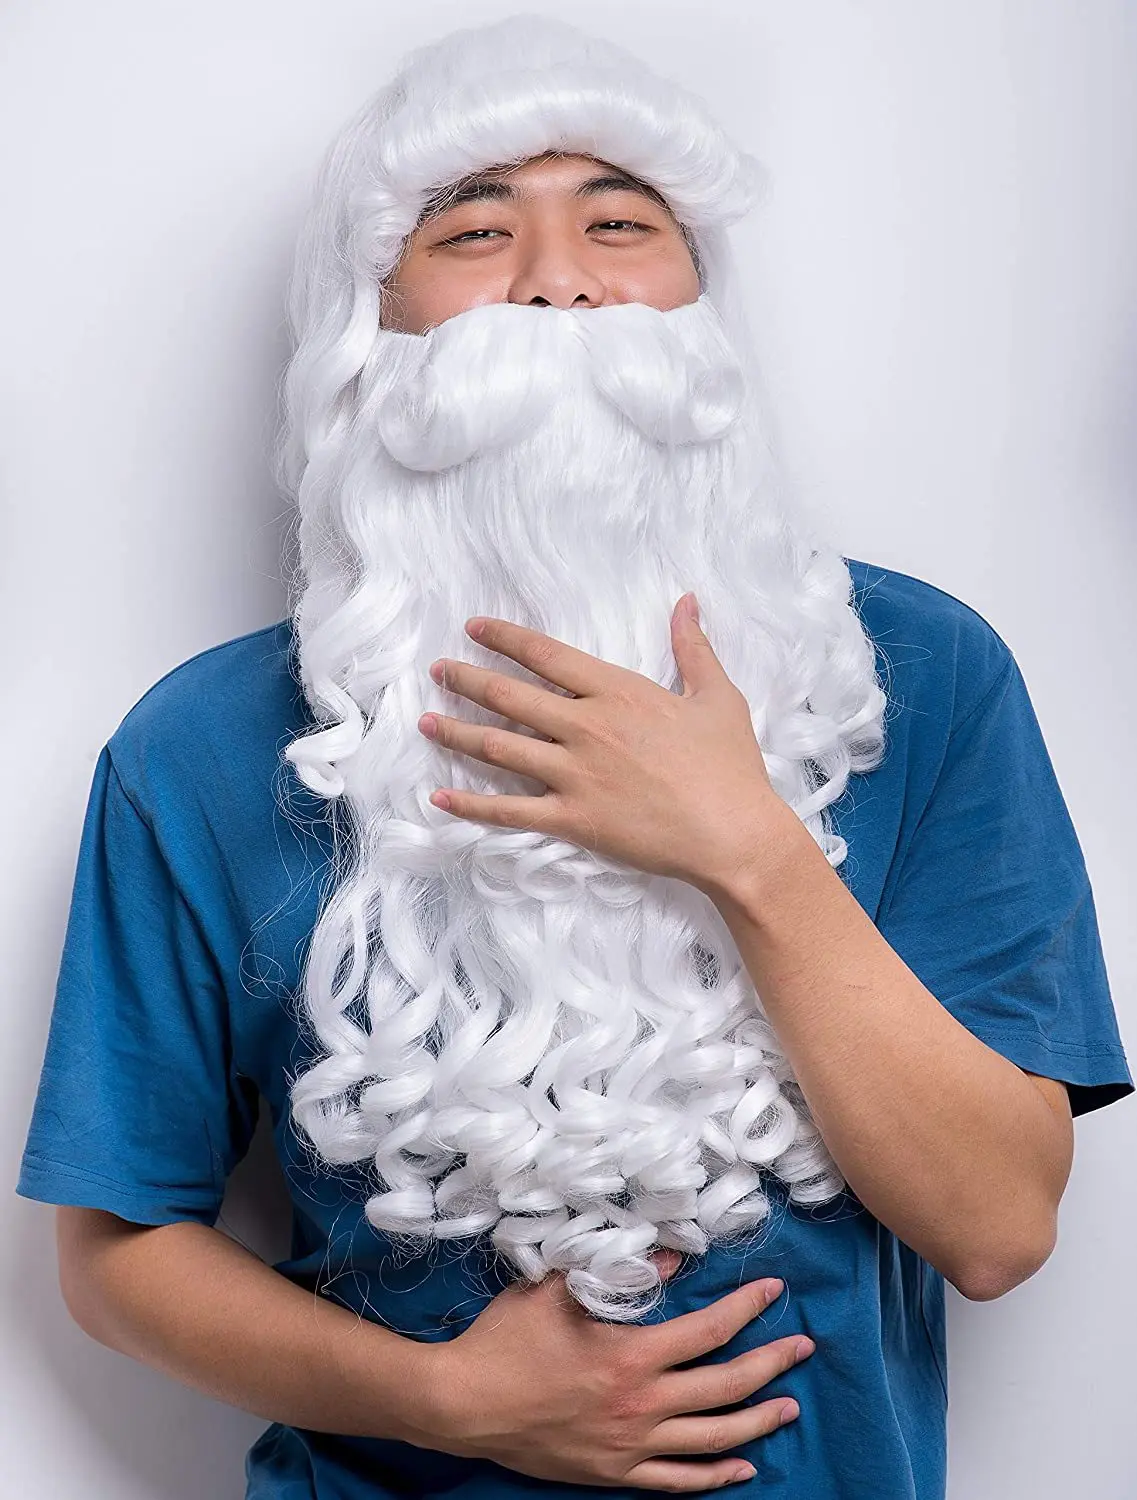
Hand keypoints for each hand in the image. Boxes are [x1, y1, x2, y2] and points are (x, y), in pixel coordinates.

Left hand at [419, 594, 798, 897]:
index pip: (545, 655)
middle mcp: (585, 727)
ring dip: (455, 732)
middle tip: (438, 670)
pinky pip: (508, 811)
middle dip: (466, 680)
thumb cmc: (729, 766)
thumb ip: (693, 647)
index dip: (504, 639)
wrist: (733, 833)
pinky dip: (470, 804)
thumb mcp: (717, 696)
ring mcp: (573, 774)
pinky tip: (439, 796)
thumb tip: (686, 601)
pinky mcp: (571, 819)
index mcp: (617, 692)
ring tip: (424, 722)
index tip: (474, 629)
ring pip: (497, 747)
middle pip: (509, 696)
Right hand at [422, 1251, 813, 1489]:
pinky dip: (716, 1476)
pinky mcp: (615, 1473)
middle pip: (726, 1385)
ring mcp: (632, 1445)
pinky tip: (743, 1468)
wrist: (464, 1404)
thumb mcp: (557, 1288)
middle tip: (803, 1347)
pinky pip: (679, 1481)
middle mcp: (642, 1404)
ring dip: (758, 1420)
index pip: (710, 1329)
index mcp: (633, 1355)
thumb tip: (669, 1252)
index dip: (747, 1309)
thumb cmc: (507, 1340)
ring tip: (789, 1406)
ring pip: (713, 1438)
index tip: (773, 1291)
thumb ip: (616, 1269)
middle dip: (771, 1363)